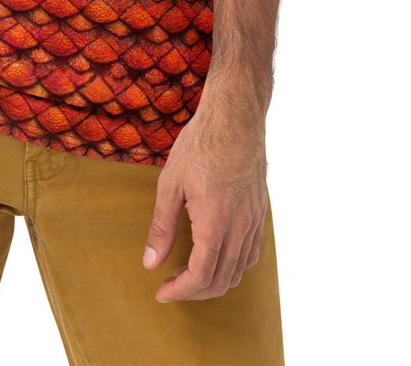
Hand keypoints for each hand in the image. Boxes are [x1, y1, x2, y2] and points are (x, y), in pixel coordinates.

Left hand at [141, 100, 268, 302]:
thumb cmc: (201, 145)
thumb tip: (150, 262)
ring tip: (189, 273)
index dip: (179, 291)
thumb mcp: (171, 183)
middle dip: (193, 291)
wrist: (236, 118)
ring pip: (238, 271)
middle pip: (220, 280)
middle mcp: (239, 228)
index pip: (200, 276)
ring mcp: (253, 221)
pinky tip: (216, 257)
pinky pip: (251, 254)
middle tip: (171, 285)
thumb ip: (161, 226)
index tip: (161, 292)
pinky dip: (233, 267)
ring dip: (213, 282)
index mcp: (215, 224)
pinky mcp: (260, 213)